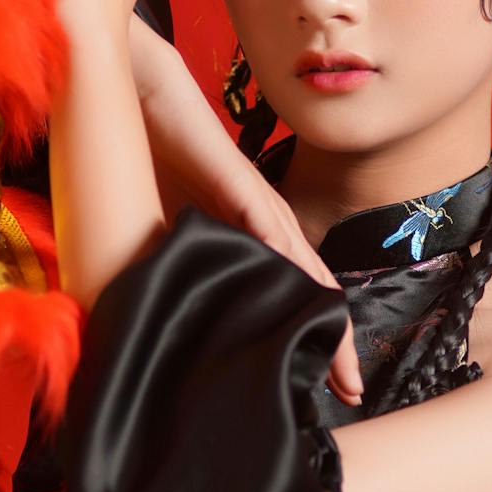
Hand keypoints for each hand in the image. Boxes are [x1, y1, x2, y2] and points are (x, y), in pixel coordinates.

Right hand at [130, 16, 362, 405]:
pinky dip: (292, 269)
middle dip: (335, 346)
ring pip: (303, 271)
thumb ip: (171, 270)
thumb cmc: (147, 159)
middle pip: (310, 293)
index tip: (325, 390)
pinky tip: (309, 303)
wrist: (139, 96)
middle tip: (352, 394)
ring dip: (327, 320)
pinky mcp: (240, 185)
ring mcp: (255, 203)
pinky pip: (273, 233)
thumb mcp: (157, 234)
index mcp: (246, 237)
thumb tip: (160, 322)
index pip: (288, 298)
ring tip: (345, 370)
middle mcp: (262, 223)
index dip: (310, 342)